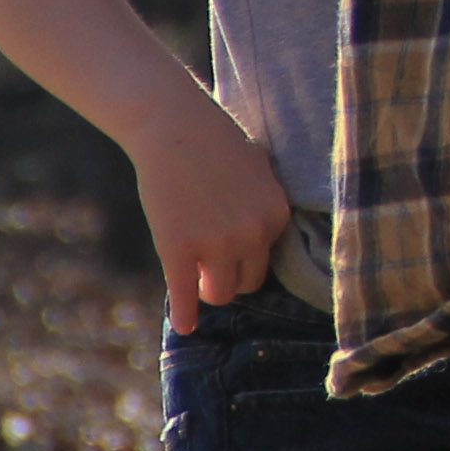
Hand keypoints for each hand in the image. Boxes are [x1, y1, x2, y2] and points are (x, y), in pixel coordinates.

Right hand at [131, 97, 294, 335]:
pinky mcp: (179, 249)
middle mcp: (252, 234)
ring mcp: (215, 244)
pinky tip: (185, 325)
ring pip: (221, 293)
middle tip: (211, 270)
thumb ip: (261, 209)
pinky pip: (186, 295)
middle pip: (248, 281)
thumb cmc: (214, 143)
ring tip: (197, 284)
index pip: (267, 257)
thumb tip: (259, 242)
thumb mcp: (257, 174)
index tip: (229, 247)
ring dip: (209, 291)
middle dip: (230, 277)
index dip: (246, 254)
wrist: (173, 125)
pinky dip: (186, 315)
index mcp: (276, 215)